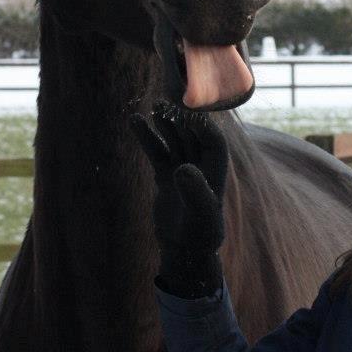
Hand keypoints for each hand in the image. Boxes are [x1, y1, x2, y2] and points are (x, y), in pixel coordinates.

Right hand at [129, 106, 228, 297]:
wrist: (184, 251)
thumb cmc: (200, 234)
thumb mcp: (200, 214)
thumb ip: (194, 192)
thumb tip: (183, 169)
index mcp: (216, 169)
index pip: (213, 139)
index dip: (202, 124)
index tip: (187, 111)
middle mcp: (201, 165)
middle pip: (193, 134)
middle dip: (181, 118)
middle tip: (167, 101)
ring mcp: (183, 168)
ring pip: (174, 139)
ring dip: (165, 123)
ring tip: (155, 106)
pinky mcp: (166, 175)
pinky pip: (157, 150)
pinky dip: (147, 137)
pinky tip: (135, 120)